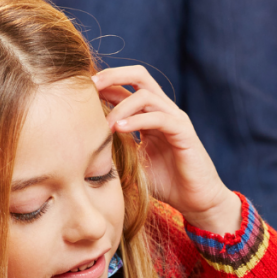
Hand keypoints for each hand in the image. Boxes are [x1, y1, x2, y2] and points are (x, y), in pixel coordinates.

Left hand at [93, 66, 241, 234]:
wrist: (197, 201)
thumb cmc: (168, 184)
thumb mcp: (134, 162)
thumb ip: (117, 147)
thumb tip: (85, 143)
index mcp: (151, 115)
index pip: (126, 88)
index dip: (104, 85)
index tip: (79, 92)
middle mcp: (164, 111)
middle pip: (139, 76)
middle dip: (112, 75)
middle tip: (89, 86)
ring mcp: (176, 119)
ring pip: (146, 95)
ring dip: (121, 106)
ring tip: (105, 124)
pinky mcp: (184, 132)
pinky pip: (159, 117)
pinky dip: (137, 120)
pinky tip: (119, 128)